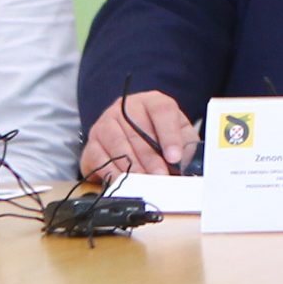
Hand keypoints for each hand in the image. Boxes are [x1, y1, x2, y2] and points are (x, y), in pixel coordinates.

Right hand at [80, 89, 197, 178]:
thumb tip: (191, 163)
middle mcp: (125, 108)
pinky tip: (124, 182)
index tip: (175, 157)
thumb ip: (186, 145)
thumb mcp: (177, 134)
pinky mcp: (92, 143)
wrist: (127, 136)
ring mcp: (106, 123)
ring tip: (145, 182)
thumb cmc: (156, 136)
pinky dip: (112, 172)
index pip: (162, 111)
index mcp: (151, 101)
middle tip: (161, 177)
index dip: (169, 135)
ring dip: (133, 167)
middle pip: (138, 132)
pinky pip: (100, 158)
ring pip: (118, 145)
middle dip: (152, 159)